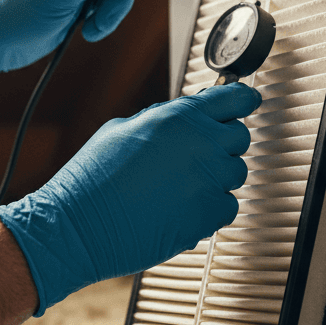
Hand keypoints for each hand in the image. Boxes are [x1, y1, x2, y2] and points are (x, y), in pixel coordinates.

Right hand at [0, 83, 261, 313]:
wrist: (80, 226)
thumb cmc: (92, 180)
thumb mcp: (121, 129)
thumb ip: (161, 120)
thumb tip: (178, 119)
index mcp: (180, 117)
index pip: (235, 98)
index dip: (242, 100)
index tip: (245, 103)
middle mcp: (202, 145)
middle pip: (240, 137)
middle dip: (223, 143)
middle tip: (196, 156)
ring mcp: (210, 181)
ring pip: (235, 174)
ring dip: (215, 177)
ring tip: (179, 187)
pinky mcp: (210, 216)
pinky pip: (228, 206)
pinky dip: (210, 208)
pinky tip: (180, 208)